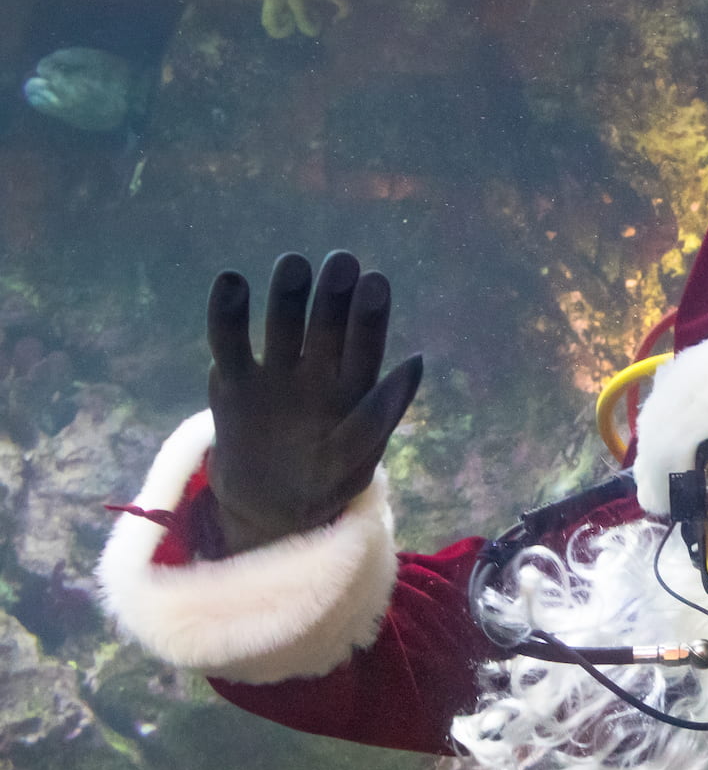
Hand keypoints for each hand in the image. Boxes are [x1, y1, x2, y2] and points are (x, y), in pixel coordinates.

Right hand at [206, 251, 422, 554]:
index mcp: (354, 389)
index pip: (366, 346)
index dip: (370, 316)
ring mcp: (275, 372)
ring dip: (287, 294)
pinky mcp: (233, 380)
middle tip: (341, 262)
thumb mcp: (355, 460)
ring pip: (281, 324)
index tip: (375, 281)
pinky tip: (232, 281)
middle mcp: (317, 371)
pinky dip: (227, 313)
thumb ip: (379, 415)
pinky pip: (228, 341)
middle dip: (333, 295)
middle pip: (326, 326)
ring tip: (294, 264)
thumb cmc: (323, 483)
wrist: (265, 507)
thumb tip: (417, 360)